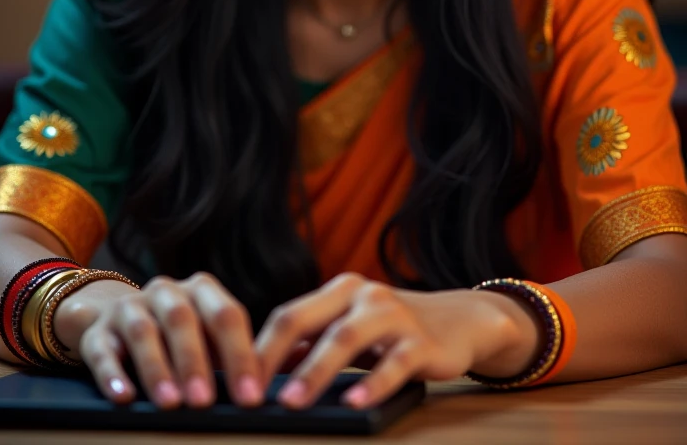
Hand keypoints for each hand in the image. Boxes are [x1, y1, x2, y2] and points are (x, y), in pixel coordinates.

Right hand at [53, 272, 262, 409]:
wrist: (119, 320)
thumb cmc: (182, 339)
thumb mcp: (210, 339)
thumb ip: (238, 357)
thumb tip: (274, 384)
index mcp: (202, 290)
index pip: (227, 316)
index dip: (241, 356)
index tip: (251, 398)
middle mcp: (166, 291)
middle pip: (183, 318)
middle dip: (195, 361)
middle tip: (205, 402)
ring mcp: (129, 307)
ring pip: (143, 332)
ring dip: (157, 368)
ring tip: (169, 403)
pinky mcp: (97, 332)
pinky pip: (102, 351)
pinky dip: (113, 374)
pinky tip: (123, 397)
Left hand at [256, 272, 541, 408]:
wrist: (461, 321)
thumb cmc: (393, 330)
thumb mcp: (351, 327)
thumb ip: (313, 342)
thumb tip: (261, 370)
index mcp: (338, 291)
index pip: (288, 315)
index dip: (258, 348)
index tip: (234, 382)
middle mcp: (361, 295)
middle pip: (305, 319)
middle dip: (273, 356)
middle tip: (249, 391)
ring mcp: (392, 315)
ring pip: (345, 339)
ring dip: (315, 371)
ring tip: (292, 402)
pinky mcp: (420, 341)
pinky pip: (393, 362)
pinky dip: (371, 384)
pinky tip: (354, 404)